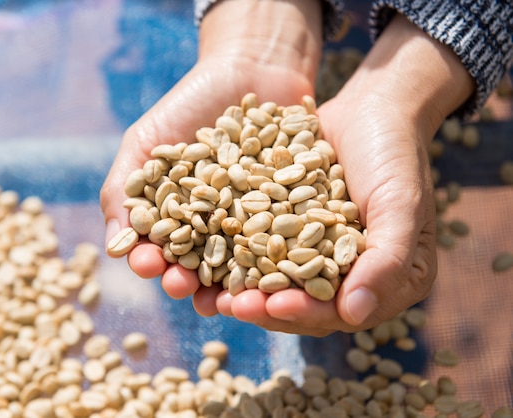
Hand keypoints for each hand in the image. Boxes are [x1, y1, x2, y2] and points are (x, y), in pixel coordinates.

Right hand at [100, 0, 323, 311]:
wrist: (252, 69)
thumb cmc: (189, 104)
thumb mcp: (145, 141)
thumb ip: (123, 190)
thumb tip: (112, 247)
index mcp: (176, 218)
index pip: (158, 250)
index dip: (151, 262)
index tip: (149, 264)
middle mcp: (213, 229)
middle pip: (198, 267)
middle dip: (188, 281)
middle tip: (183, 285)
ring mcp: (253, 225)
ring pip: (241, 268)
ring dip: (231, 288)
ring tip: (227, 297)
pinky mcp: (292, 216)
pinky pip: (286, 245)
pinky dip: (280, 262)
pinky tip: (274, 274)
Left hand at [215, 14, 473, 334]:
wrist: (369, 106)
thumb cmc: (393, 154)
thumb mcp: (399, 205)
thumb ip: (387, 261)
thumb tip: (354, 314)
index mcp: (386, 280)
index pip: (342, 311)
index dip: (307, 312)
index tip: (274, 306)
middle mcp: (350, 274)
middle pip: (304, 304)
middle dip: (267, 307)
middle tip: (232, 306)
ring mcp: (316, 253)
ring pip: (278, 283)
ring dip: (245, 290)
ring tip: (212, 295)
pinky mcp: (288, 231)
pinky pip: (260, 250)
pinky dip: (236, 256)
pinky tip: (207, 257)